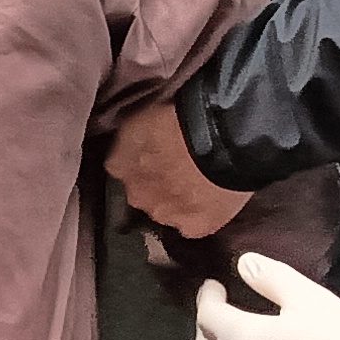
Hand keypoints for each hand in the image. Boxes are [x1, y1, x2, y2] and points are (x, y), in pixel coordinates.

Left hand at [107, 100, 245, 239]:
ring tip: (201, 183)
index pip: (120, 166)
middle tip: (181, 167)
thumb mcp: (146, 111)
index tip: (155, 151)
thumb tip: (141, 138)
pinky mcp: (193, 228)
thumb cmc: (184, 114)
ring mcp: (164, 214)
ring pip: (166, 210)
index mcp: (118, 163)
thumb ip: (135, 133)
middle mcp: (135, 193)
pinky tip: (212, 201)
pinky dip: (200, 216)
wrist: (221, 139)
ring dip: (177, 200)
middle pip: (142, 192)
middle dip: (156, 183)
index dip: (139, 160)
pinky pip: (193, 225)